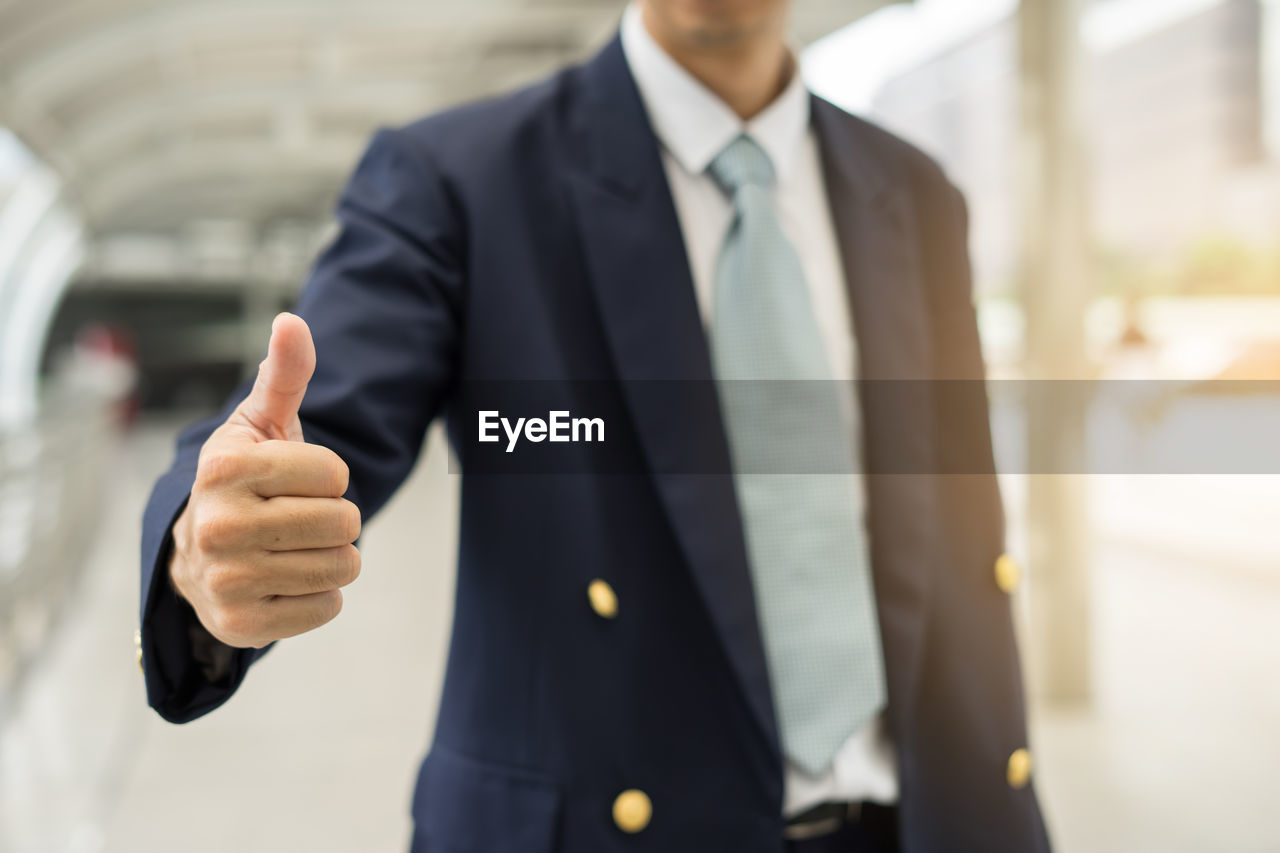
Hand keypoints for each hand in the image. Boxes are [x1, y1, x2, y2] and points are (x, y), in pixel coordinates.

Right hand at [169, 313, 360, 647]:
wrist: (196, 555)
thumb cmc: (246, 479)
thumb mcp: (261, 422)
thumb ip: (284, 374)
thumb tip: (292, 322)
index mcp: (225, 467)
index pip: (336, 474)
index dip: (329, 476)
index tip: (295, 480)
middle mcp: (218, 524)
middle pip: (344, 522)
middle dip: (336, 519)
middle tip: (298, 519)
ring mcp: (226, 579)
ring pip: (343, 566)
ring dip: (332, 558)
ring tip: (293, 549)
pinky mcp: (241, 625)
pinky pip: (328, 608)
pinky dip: (319, 597)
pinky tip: (283, 582)